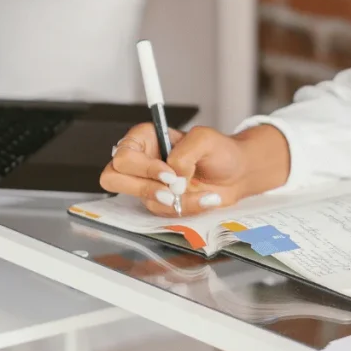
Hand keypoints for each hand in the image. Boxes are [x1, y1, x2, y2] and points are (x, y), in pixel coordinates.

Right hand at [99, 123, 248, 216]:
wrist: (237, 174)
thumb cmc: (219, 151)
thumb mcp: (204, 139)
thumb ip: (184, 153)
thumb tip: (173, 176)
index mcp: (145, 138)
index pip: (124, 155)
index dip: (142, 168)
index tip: (169, 174)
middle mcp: (141, 161)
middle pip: (114, 178)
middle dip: (143, 188)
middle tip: (171, 191)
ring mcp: (148, 184)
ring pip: (141, 200)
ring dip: (172, 201)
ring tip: (196, 194)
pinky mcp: (160, 202)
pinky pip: (160, 212)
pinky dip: (185, 208)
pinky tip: (204, 199)